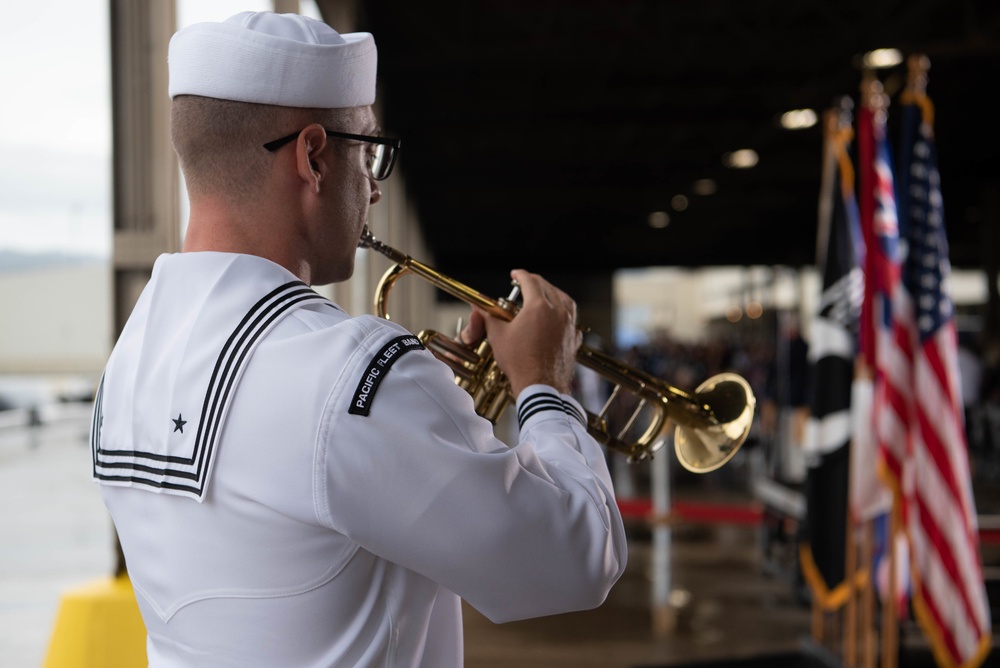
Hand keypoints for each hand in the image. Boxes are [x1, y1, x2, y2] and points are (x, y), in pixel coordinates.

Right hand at [474, 270, 581, 396]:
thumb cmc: (519, 362)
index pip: (529, 281)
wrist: (541, 386)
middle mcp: (558, 311)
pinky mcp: (573, 338)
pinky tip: (557, 316)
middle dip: (535, 282)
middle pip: (547, 287)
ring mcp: (569, 324)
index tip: (514, 274)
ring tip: (544, 294)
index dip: (520, 275)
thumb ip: (489, 317)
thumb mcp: (498, 336)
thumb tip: (477, 308)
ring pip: (564, 299)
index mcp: (538, 306)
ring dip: (553, 293)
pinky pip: (571, 318)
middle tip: (525, 283)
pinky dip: (564, 312)